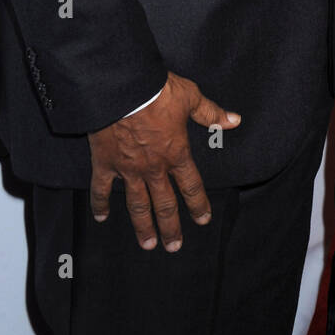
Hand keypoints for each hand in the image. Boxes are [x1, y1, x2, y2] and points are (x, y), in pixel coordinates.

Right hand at [88, 71, 240, 251]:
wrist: (121, 88)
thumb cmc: (157, 91)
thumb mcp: (190, 97)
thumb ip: (211, 113)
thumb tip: (234, 120)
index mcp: (176, 153)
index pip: (191, 186)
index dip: (198, 204)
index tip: (203, 220)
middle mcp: (154, 168)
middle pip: (165, 204)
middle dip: (171, 226)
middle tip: (174, 246)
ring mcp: (128, 169)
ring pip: (137, 204)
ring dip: (143, 226)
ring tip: (148, 244)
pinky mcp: (105, 163)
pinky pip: (101, 189)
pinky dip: (100, 204)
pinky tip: (101, 218)